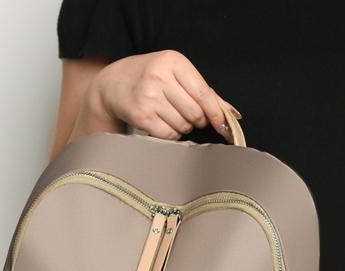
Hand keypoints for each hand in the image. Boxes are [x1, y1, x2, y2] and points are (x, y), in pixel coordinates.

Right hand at [71, 50, 239, 142]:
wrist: (113, 84)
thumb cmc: (149, 78)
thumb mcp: (175, 74)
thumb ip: (204, 92)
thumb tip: (232, 114)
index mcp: (173, 62)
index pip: (204, 93)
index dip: (216, 113)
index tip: (225, 127)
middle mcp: (160, 77)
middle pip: (195, 113)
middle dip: (196, 119)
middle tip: (186, 114)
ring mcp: (149, 97)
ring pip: (182, 126)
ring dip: (181, 127)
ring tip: (168, 114)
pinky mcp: (140, 116)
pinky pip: (168, 135)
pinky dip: (169, 134)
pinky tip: (160, 123)